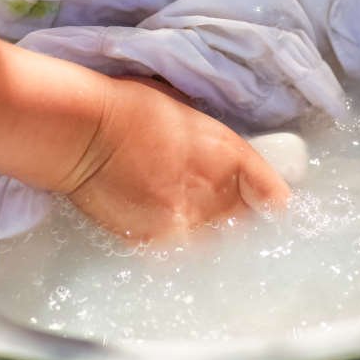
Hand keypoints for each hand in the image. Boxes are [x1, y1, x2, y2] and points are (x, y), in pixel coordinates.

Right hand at [60, 77, 290, 240]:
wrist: (85, 132)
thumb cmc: (130, 108)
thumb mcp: (187, 113)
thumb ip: (211, 144)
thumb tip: (220, 161)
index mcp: (229, 153)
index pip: (275, 196)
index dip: (272, 202)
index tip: (266, 204)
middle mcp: (216, 191)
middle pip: (247, 223)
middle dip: (239, 216)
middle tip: (218, 205)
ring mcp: (188, 220)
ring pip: (216, 241)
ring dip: (208, 232)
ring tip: (181, 212)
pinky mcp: (158, 240)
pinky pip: (182, 251)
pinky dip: (177, 243)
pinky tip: (159, 223)